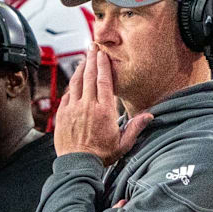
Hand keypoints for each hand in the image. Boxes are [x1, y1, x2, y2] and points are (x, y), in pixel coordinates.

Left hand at [54, 44, 152, 165]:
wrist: (77, 164)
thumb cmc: (101, 155)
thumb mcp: (123, 143)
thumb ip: (135, 127)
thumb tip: (150, 116)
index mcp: (104, 111)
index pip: (104, 81)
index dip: (103, 65)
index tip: (103, 54)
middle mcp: (88, 106)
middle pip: (89, 76)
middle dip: (91, 60)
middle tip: (92, 47)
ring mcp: (73, 109)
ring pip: (76, 82)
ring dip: (80, 68)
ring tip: (84, 58)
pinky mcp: (62, 114)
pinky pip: (67, 94)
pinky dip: (71, 84)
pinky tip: (74, 79)